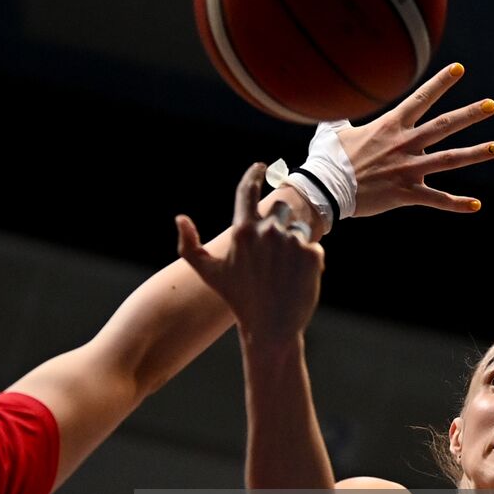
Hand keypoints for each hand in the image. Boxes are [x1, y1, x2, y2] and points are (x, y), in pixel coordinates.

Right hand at [175, 163, 324, 341]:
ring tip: (283, 271)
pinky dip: (307, 259)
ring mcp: (292, 241)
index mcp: (242, 230)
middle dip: (277, 225)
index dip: (254, 174)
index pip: (248, 191)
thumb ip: (188, 246)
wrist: (271, 327)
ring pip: (298, 228)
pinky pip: (312, 245)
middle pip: (279, 209)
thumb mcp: (209, 272)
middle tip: (271, 256)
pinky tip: (296, 278)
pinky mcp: (313, 253)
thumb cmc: (238, 298)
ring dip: (293, 243)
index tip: (261, 166)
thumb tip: (180, 217)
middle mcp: (268, 230)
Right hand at [338, 63, 493, 216]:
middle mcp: (404, 144)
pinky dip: (456, 203)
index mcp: (390, 126)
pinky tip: (476, 205)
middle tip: (492, 105)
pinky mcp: (406, 193)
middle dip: (470, 114)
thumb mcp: (331, 133)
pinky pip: (436, 199)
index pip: (420, 99)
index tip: (459, 69)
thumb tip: (332, 116)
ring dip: (475, 153)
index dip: (441, 83)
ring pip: (448, 159)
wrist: (325, 189)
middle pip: (444, 125)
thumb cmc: (327, 160)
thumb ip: (338, 122)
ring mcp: (407, 169)